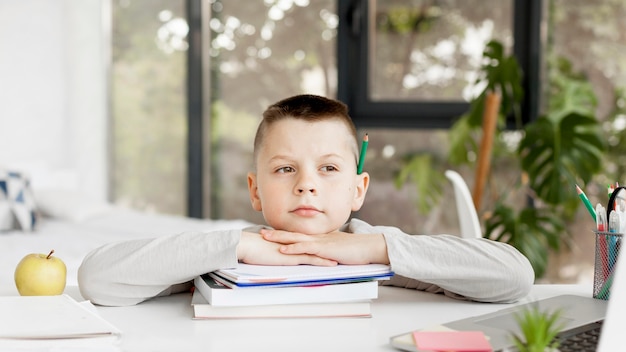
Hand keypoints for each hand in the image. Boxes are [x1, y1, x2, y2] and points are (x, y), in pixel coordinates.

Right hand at [236, 231, 336, 265]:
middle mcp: (293, 244)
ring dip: (330, 254)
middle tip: (343, 247)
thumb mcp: (264, 249)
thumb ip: (270, 250)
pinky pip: (310, 259)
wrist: (244, 245)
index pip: (306, 241)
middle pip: (316, 244)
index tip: (330, 243)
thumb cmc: (250, 248)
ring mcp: (293, 250)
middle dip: (330, 246)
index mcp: (287, 241)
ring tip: (343, 257)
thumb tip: (271, 253)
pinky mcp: (291, 257)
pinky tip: (332, 264)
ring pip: (316, 251)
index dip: (319, 242)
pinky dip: (322, 261)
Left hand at [260, 229, 389, 264]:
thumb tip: (320, 256)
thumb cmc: (356, 251)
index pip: (299, 235)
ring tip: (265, 237)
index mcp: (320, 238)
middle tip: (260, 232)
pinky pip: (305, 248)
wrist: (369, 247)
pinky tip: (283, 250)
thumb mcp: (337, 250)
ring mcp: (320, 242)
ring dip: (279, 238)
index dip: (284, 234)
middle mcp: (317, 238)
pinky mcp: (324, 249)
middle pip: (292, 234)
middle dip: (276, 233)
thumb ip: (327, 252)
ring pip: (295, 239)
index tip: (271, 232)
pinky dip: (293, 249)